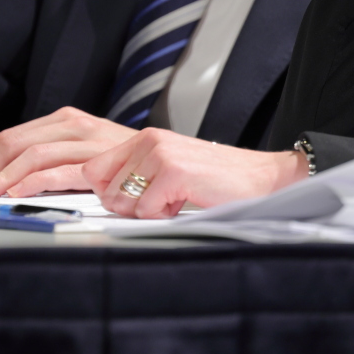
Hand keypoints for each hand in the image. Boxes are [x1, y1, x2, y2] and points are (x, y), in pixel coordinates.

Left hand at [0, 106, 137, 196]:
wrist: (181, 160)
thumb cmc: (131, 163)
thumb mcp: (90, 151)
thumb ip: (57, 158)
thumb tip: (10, 180)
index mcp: (70, 120)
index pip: (15, 137)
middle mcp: (78, 124)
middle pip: (18, 142)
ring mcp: (91, 141)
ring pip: (34, 154)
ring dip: (4, 177)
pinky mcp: (103, 161)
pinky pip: (61, 171)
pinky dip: (35, 182)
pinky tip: (19, 192)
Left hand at [86, 128, 308, 217]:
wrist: (259, 177)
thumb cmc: (217, 177)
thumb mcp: (169, 167)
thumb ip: (136, 174)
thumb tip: (104, 195)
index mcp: (145, 138)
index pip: (93, 169)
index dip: (104, 192)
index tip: (124, 199)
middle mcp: (149, 141)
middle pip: (105, 191)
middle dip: (129, 206)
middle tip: (160, 200)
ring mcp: (160, 155)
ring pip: (124, 203)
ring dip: (148, 211)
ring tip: (175, 199)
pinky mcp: (173, 172)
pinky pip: (146, 210)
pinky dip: (165, 215)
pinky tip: (185, 201)